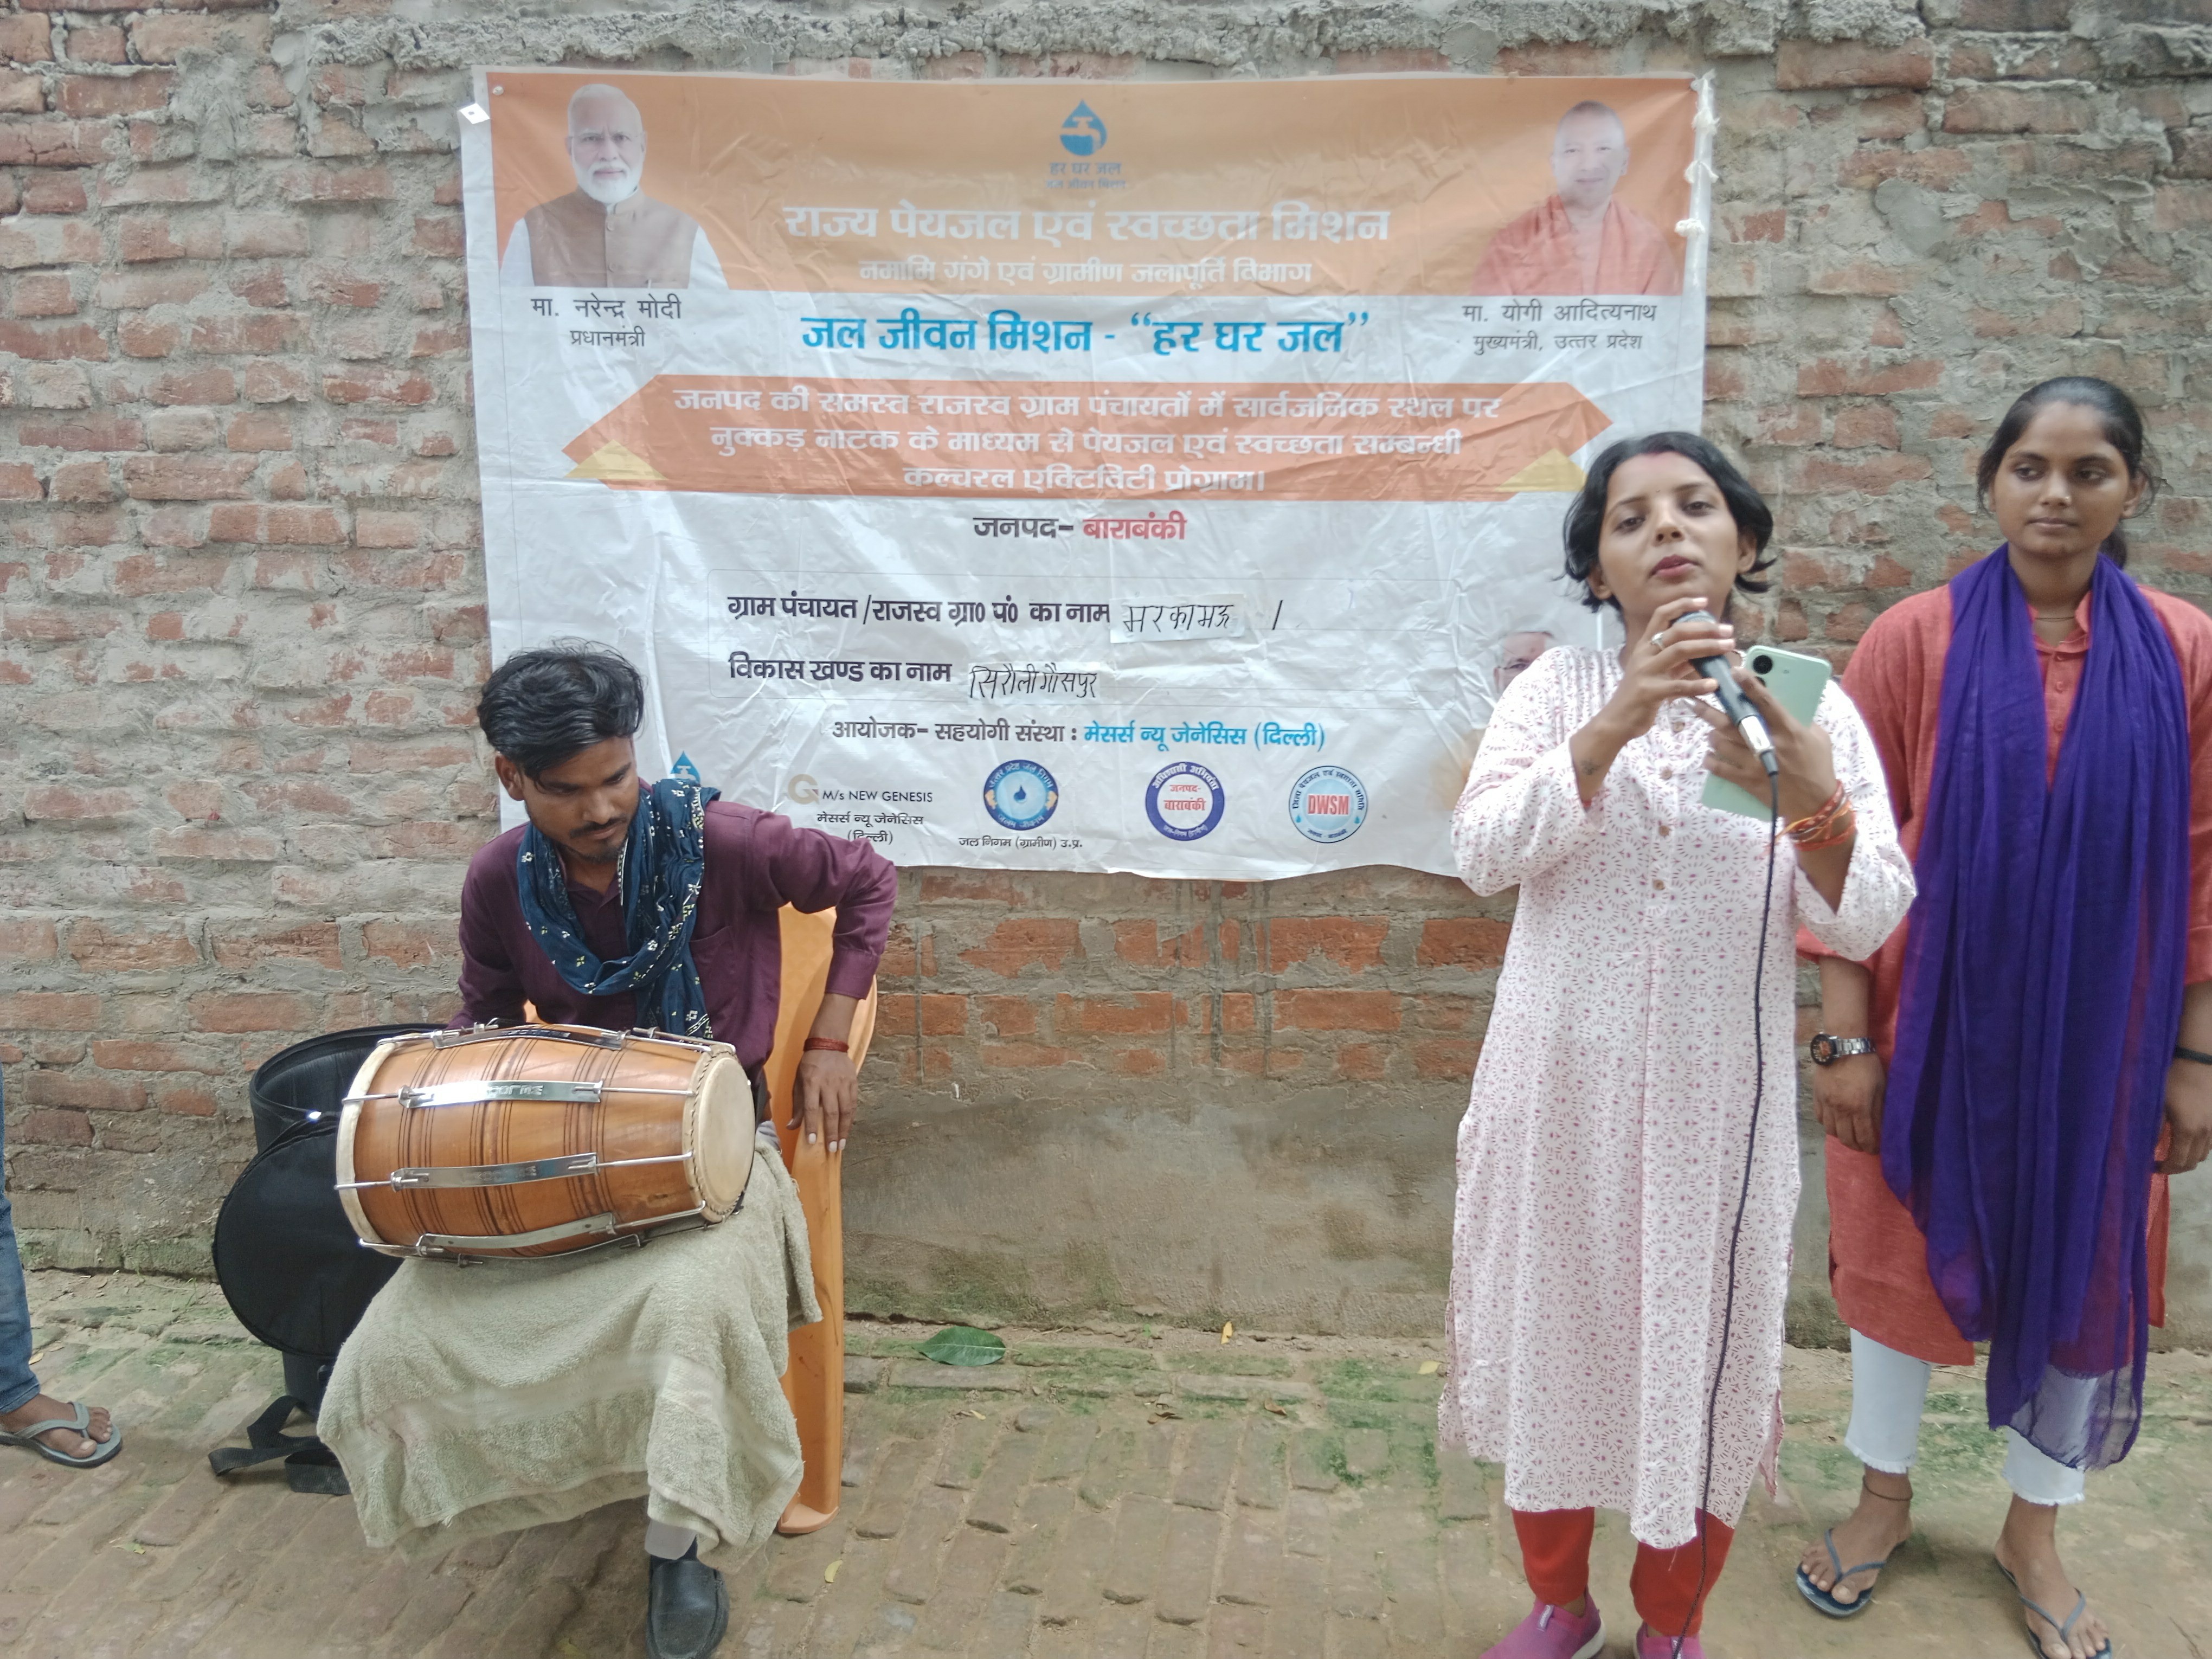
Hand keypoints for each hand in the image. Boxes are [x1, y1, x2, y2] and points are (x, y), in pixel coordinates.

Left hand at [790, 1048, 856, 1151]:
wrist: (829, 1044)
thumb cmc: (810, 1064)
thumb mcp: (798, 1081)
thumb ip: (797, 1105)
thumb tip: (791, 1127)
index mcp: (811, 1082)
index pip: (810, 1108)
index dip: (811, 1126)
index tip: (812, 1141)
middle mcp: (828, 1084)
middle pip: (831, 1112)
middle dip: (832, 1132)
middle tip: (833, 1149)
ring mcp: (843, 1083)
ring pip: (845, 1110)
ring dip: (844, 1129)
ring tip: (842, 1143)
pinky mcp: (853, 1082)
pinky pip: (853, 1103)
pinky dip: (851, 1118)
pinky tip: (848, 1128)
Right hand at [1569, 598, 1732, 802]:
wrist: (1617, 720)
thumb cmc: (1640, 695)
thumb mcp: (1658, 672)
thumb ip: (1679, 661)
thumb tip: (1705, 649)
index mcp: (1645, 646)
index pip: (1661, 615)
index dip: (1682, 605)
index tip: (1704, 601)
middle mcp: (1644, 654)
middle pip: (1676, 631)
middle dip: (1705, 628)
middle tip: (1727, 630)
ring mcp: (1646, 672)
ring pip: (1679, 651)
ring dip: (1707, 647)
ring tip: (1728, 648)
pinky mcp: (1649, 692)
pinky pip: (1678, 686)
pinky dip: (1698, 685)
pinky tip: (1714, 685)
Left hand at [1695, 662, 1840, 821]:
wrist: (1816, 804)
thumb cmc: (1818, 767)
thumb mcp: (1818, 738)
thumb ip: (1800, 721)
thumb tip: (1780, 706)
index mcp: (1788, 730)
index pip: (1765, 702)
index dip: (1749, 685)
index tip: (1735, 672)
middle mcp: (1769, 744)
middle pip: (1732, 723)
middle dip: (1710, 711)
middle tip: (1694, 701)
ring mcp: (1756, 763)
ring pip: (1722, 743)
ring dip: (1712, 736)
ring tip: (1711, 733)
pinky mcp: (1748, 782)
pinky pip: (1720, 769)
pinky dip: (1711, 761)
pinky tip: (1708, 756)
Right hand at [1814, 1051, 1884, 1154]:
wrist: (1842, 1046)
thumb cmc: (1866, 1065)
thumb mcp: (1880, 1086)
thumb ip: (1879, 1109)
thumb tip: (1880, 1128)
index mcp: (1859, 1107)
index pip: (1865, 1137)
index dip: (1871, 1147)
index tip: (1875, 1149)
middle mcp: (1841, 1109)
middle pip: (1846, 1139)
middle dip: (1856, 1146)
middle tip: (1863, 1144)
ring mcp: (1826, 1103)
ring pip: (1831, 1131)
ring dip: (1841, 1136)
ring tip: (1849, 1134)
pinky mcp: (1817, 1096)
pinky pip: (1820, 1118)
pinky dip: (1828, 1124)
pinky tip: (1835, 1121)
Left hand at [2160, 1058, 2211, 1173]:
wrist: (2197, 1063)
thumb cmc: (2173, 1081)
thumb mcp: (2158, 1104)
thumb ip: (2153, 1128)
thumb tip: (2145, 1147)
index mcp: (2187, 1130)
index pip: (2178, 1162)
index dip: (2165, 1169)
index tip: (2152, 1167)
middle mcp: (2204, 1133)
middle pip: (2192, 1162)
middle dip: (2176, 1167)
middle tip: (2161, 1164)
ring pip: (2203, 1155)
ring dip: (2188, 1158)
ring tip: (2172, 1153)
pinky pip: (2210, 1144)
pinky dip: (2198, 1148)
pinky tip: (2186, 1141)